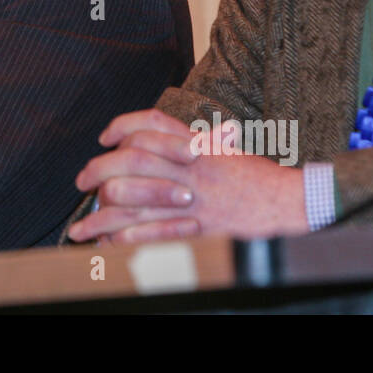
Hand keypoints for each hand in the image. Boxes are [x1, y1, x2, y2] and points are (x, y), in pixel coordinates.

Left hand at [67, 108, 309, 243]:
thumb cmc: (258, 179)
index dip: (122, 126)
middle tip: (83, 182)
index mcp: (196, 145)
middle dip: (98, 171)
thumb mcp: (225, 149)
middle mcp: (190, 169)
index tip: (105, 138)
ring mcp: (192, 200)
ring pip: (132, 203)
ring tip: (81, 229)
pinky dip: (125, 241)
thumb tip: (156, 141)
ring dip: (99, 217)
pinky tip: (110, 246)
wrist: (291, 204)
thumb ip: (192, 143)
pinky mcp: (196, 230)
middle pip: (130, 161)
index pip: (150, 126)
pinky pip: (149, 236)